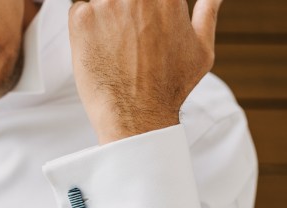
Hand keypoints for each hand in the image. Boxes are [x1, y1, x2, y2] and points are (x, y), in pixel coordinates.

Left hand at [69, 0, 222, 142]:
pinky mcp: (81, 18)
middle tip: (125, 32)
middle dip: (125, 8)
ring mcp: (107, 3)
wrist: (136, 117)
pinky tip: (97, 47)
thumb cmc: (169, 89)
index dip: (145, 5)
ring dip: (104, 12)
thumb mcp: (201, 50)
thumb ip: (208, 13)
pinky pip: (78, 8)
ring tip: (111, 40)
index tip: (141, 19)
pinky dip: (84, 24)